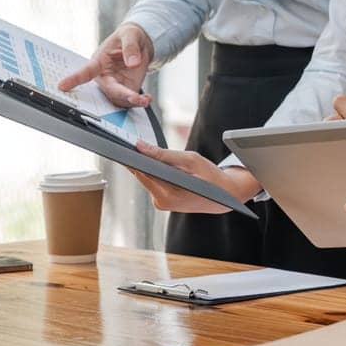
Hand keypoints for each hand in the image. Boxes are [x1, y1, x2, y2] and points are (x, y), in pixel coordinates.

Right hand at [58, 23, 153, 106]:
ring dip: (132, 102)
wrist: (140, 44)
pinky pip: (128, 101)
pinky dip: (138, 102)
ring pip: (118, 99)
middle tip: (134, 97)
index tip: (62, 86)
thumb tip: (133, 63)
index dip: (74, 78)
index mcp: (99, 61)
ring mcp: (115, 85)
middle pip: (108, 90)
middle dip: (121, 95)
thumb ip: (130, 47)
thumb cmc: (129, 36)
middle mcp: (104, 76)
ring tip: (145, 100)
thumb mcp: (130, 34)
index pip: (86, 70)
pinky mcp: (126, 90)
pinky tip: (146, 99)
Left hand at [127, 141, 263, 212]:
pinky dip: (155, 172)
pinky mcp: (163, 201)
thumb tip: (139, 146)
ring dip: (148, 165)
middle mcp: (161, 202)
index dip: (130, 157)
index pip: (141, 173)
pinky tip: (157, 162)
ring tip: (146, 150)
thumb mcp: (190, 160)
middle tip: (133, 142)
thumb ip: (163, 154)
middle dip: (139, 159)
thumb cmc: (211, 176)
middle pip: (142, 175)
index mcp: (167, 194)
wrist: (225, 195)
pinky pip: (153, 182)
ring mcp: (161, 203)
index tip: (120, 144)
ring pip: (147, 178)